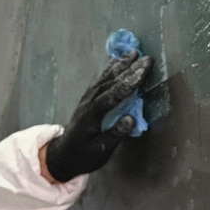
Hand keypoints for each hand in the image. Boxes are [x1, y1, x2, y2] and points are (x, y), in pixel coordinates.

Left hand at [43, 53, 150, 181]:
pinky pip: (102, 80)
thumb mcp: (100, 152)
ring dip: (121, 65)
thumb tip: (131, 119)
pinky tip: (119, 62)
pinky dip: (112, 69)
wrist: (62, 155)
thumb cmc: (82, 155)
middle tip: (146, 59)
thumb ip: (115, 135)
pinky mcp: (90, 98)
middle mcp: (89, 101)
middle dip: (130, 70)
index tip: (143, 72)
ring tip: (134, 53)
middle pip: (111, 82)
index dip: (129, 83)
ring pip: (106, 78)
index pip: (112, 95)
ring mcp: (88, 98)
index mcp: (91, 114)